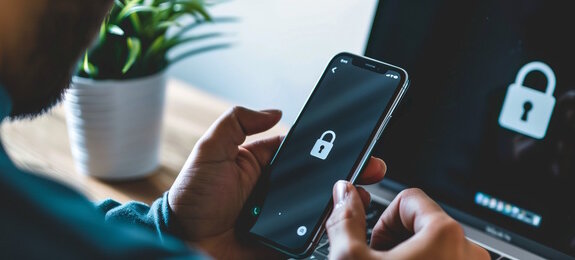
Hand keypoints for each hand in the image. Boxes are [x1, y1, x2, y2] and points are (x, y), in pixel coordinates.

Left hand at [168, 107, 386, 258]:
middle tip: (371, 165)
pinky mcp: (285, 240)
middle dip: (347, 169)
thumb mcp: (210, 150)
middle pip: (319, 176)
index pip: (302, 150)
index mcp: (262, 165)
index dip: (327, 144)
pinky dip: (330, 225)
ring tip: (362, 189)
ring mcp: (283, 215)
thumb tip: (274, 112)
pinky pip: (313, 233)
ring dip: (344, 197)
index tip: (352, 138)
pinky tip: (345, 215)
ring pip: (321, 204)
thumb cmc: (192, 197)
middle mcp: (276, 189)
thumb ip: (237, 122)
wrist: (184, 241)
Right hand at [326, 183, 489, 258]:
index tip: (373, 242)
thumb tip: (343, 194)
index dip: (383, 220)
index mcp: (445, 234)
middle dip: (396, 242)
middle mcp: (468, 251)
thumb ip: (345, 220)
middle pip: (422, 224)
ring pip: (434, 248)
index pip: (408, 199)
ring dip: (410, 257)